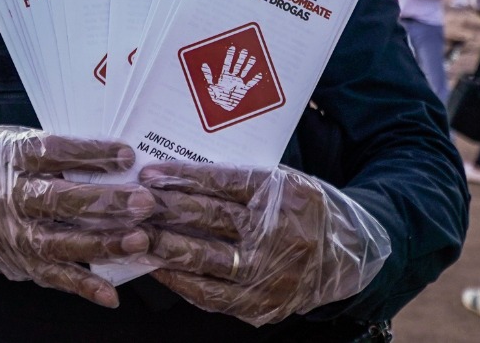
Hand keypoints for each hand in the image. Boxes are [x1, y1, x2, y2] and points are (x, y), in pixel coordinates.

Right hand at [0, 127, 153, 307]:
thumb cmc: (0, 162)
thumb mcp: (16, 139)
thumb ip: (56, 147)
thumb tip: (114, 156)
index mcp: (9, 156)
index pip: (51, 152)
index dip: (89, 154)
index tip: (127, 155)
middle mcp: (7, 197)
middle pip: (58, 200)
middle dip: (104, 202)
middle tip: (144, 202)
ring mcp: (12, 234)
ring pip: (58, 242)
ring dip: (102, 244)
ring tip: (139, 240)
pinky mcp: (18, 262)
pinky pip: (52, 276)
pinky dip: (82, 286)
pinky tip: (111, 294)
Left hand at [139, 163, 390, 326]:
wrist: (348, 256)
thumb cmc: (303, 209)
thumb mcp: (282, 181)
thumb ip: (238, 180)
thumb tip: (177, 176)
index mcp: (285, 196)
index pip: (225, 184)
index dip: (184, 178)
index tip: (149, 174)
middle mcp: (279, 236)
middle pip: (211, 220)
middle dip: (165, 210)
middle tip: (130, 202)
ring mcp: (272, 275)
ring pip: (206, 260)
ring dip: (164, 247)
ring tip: (134, 235)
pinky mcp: (263, 306)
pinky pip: (212, 296)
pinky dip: (181, 282)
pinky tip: (157, 268)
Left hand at [201, 45, 263, 110]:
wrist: (223, 106)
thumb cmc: (217, 97)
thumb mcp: (211, 86)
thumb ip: (208, 76)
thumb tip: (203, 65)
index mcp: (224, 76)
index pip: (228, 63)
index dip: (230, 56)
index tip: (232, 48)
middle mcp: (232, 77)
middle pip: (237, 65)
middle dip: (241, 58)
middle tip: (244, 50)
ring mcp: (238, 82)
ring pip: (244, 71)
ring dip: (248, 65)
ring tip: (253, 58)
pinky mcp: (243, 89)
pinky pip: (250, 83)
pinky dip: (254, 79)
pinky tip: (259, 74)